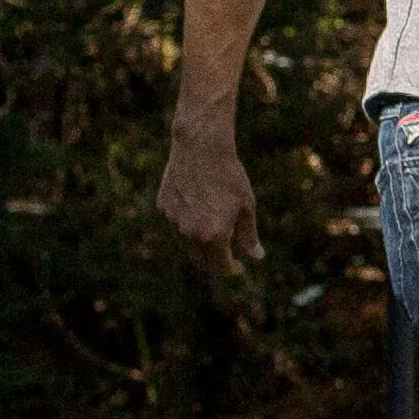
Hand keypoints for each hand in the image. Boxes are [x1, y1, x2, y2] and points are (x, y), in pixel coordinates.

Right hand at [158, 124, 261, 271]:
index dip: (231, 269)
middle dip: (214, 260)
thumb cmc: (230, 178)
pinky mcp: (162, 207)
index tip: (239, 266)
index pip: (220, 266)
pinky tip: (197, 202)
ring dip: (201, 239)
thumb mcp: (246, 207)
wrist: (201, 149)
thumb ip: (248, 236)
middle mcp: (189, 233)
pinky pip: (176, 221)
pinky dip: (187, 220)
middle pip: (200, 260)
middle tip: (228, 252)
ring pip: (187, 241)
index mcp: (213, 236)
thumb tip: (255, 257)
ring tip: (215, 218)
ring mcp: (172, 221)